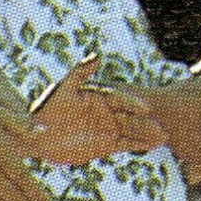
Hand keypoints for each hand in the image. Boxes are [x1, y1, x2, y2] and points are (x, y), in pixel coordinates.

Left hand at [26, 56, 164, 164]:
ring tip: (163, 136)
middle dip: (143, 120)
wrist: (37, 137)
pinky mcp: (108, 144)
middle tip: (159, 125)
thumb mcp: (62, 90)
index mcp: (97, 96)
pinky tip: (155, 145)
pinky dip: (141, 144)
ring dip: (147, 132)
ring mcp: (109, 127)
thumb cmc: (46, 110)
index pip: (118, 98)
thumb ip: (79, 73)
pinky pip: (128, 143)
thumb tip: (97, 55)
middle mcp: (106, 111)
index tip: (143, 107)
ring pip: (132, 130)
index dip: (131, 103)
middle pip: (129, 115)